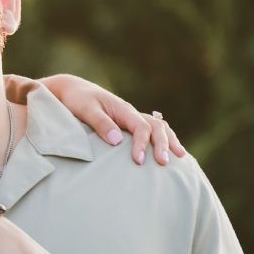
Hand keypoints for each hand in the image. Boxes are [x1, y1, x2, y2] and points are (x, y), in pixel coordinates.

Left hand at [29, 74, 186, 165]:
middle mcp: (130, 113)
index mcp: (122, 109)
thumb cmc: (77, 100)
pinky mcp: (128, 124)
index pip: (140, 126)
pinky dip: (163, 138)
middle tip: (164, 163)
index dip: (142, 144)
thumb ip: (100, 123)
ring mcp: (131, 118)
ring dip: (169, 140)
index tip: (139, 161)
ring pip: (158, 126)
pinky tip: (169, 151)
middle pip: (156, 126)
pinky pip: (151, 130)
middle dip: (162, 144)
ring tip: (180, 157)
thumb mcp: (85, 110)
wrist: (72, 90)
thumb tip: (117, 141)